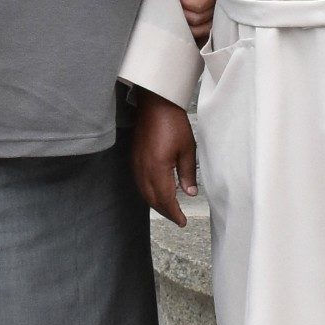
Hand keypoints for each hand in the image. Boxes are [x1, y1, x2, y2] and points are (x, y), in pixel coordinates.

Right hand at [131, 92, 197, 226]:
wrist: (155, 103)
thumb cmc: (173, 122)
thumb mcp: (187, 148)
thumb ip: (188, 173)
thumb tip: (189, 194)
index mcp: (157, 169)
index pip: (165, 199)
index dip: (174, 213)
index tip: (182, 222)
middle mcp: (143, 169)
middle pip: (152, 199)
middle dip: (165, 211)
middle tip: (178, 218)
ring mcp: (136, 164)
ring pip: (144, 192)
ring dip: (156, 203)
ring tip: (169, 209)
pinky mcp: (134, 158)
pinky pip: (140, 183)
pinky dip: (148, 193)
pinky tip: (157, 192)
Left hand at [181, 0, 218, 46]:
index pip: (199, 4)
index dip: (185, 1)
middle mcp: (223, 4)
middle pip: (198, 17)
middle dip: (184, 11)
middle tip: (177, 2)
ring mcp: (222, 14)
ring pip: (203, 28)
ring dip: (189, 23)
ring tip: (181, 12)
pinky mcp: (219, 19)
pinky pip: (207, 32)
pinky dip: (196, 30)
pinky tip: (188, 23)